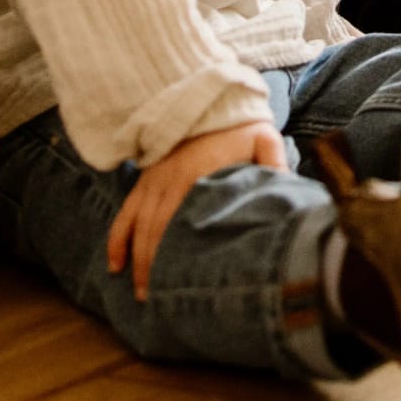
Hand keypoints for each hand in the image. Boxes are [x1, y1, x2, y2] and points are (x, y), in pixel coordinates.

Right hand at [107, 120, 284, 299]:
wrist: (209, 99)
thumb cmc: (240, 125)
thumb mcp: (264, 138)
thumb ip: (274, 164)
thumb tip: (286, 193)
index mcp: (198, 175)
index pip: (183, 222)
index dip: (178, 254)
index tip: (181, 284)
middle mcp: (169, 181)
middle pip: (155, 231)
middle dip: (153, 267)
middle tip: (158, 300)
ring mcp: (153, 181)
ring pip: (137, 227)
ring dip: (136, 259)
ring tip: (141, 292)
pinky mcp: (145, 180)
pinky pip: (125, 213)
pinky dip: (117, 239)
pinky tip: (114, 264)